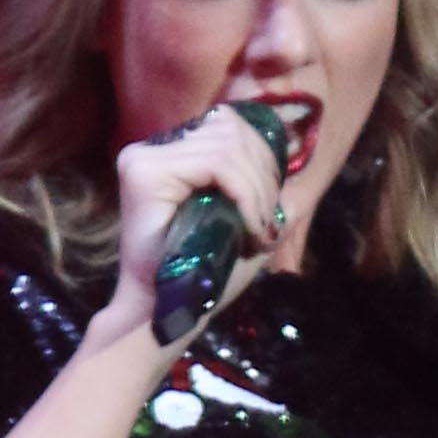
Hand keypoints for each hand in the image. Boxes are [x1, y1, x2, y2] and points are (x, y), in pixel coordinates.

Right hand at [99, 99, 294, 343]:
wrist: (163, 312)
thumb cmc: (203, 275)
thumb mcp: (242, 226)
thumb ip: (261, 194)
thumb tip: (293, 174)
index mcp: (174, 153)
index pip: (227, 125)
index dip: (261, 157)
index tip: (269, 206)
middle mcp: (154, 148)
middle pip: (230, 129)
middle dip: (263, 175)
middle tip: (266, 223)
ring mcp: (144, 157)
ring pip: (227, 146)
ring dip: (257, 190)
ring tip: (258, 229)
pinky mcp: (144, 172)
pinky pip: (216, 164)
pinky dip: (245, 194)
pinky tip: (250, 226)